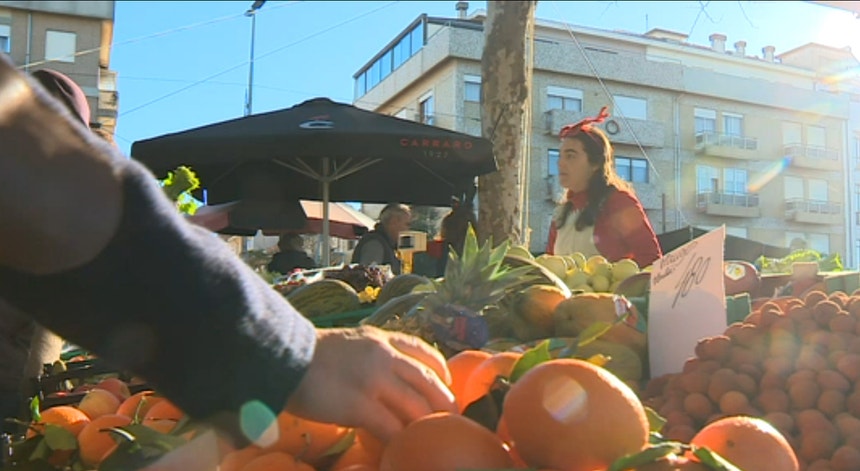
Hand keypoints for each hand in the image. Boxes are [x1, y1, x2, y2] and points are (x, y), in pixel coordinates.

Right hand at [285, 326, 455, 441]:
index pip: (424, 352)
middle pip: (428, 381)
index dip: (441, 371)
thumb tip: (389, 378)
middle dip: (444, 402)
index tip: (447, 385)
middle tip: (451, 418)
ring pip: (415, 406)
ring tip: (432, 438)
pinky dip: (400, 440)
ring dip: (427, 424)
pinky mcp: (359, 406)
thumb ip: (374, 354)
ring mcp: (373, 381)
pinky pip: (390, 428)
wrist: (281, 356)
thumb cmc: (311, 354)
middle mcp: (383, 357)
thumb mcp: (352, 343)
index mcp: (382, 340)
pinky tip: (403, 449)